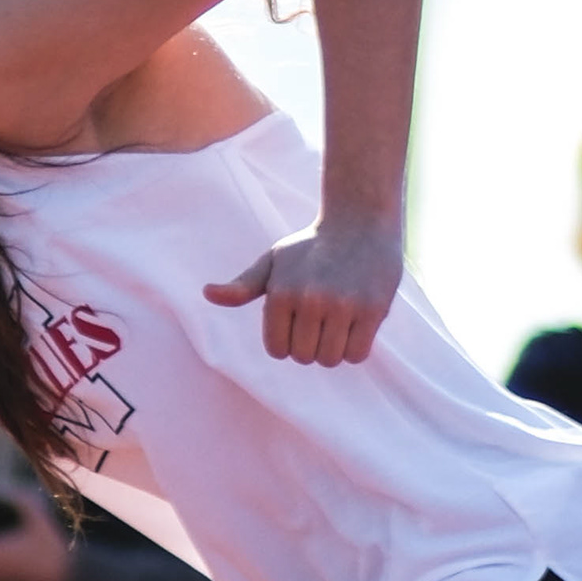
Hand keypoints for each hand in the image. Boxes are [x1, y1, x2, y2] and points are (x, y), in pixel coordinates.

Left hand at [204, 209, 401, 367]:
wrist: (361, 221)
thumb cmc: (312, 246)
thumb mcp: (274, 261)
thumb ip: (243, 286)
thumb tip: (208, 293)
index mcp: (281, 292)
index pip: (277, 350)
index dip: (288, 342)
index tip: (298, 322)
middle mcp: (310, 300)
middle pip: (304, 357)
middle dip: (311, 346)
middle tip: (321, 320)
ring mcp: (343, 306)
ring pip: (330, 359)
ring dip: (333, 349)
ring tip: (338, 323)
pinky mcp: (373, 310)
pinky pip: (357, 354)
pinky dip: (355, 348)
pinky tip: (356, 325)